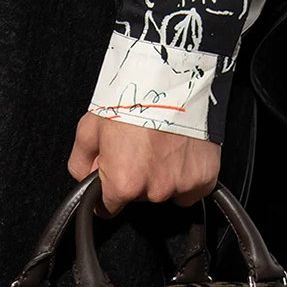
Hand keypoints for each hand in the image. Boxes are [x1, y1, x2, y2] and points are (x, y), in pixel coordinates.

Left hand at [67, 111, 220, 217]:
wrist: (171, 77)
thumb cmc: (132, 96)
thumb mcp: (89, 127)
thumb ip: (81, 163)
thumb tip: (86, 179)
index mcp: (123, 183)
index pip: (108, 208)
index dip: (108, 192)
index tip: (113, 178)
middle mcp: (153, 190)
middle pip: (140, 197)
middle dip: (137, 178)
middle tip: (140, 147)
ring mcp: (181, 185)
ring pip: (166, 192)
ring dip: (163, 175)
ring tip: (162, 144)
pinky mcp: (204, 178)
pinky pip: (193, 189)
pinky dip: (187, 175)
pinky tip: (181, 153)